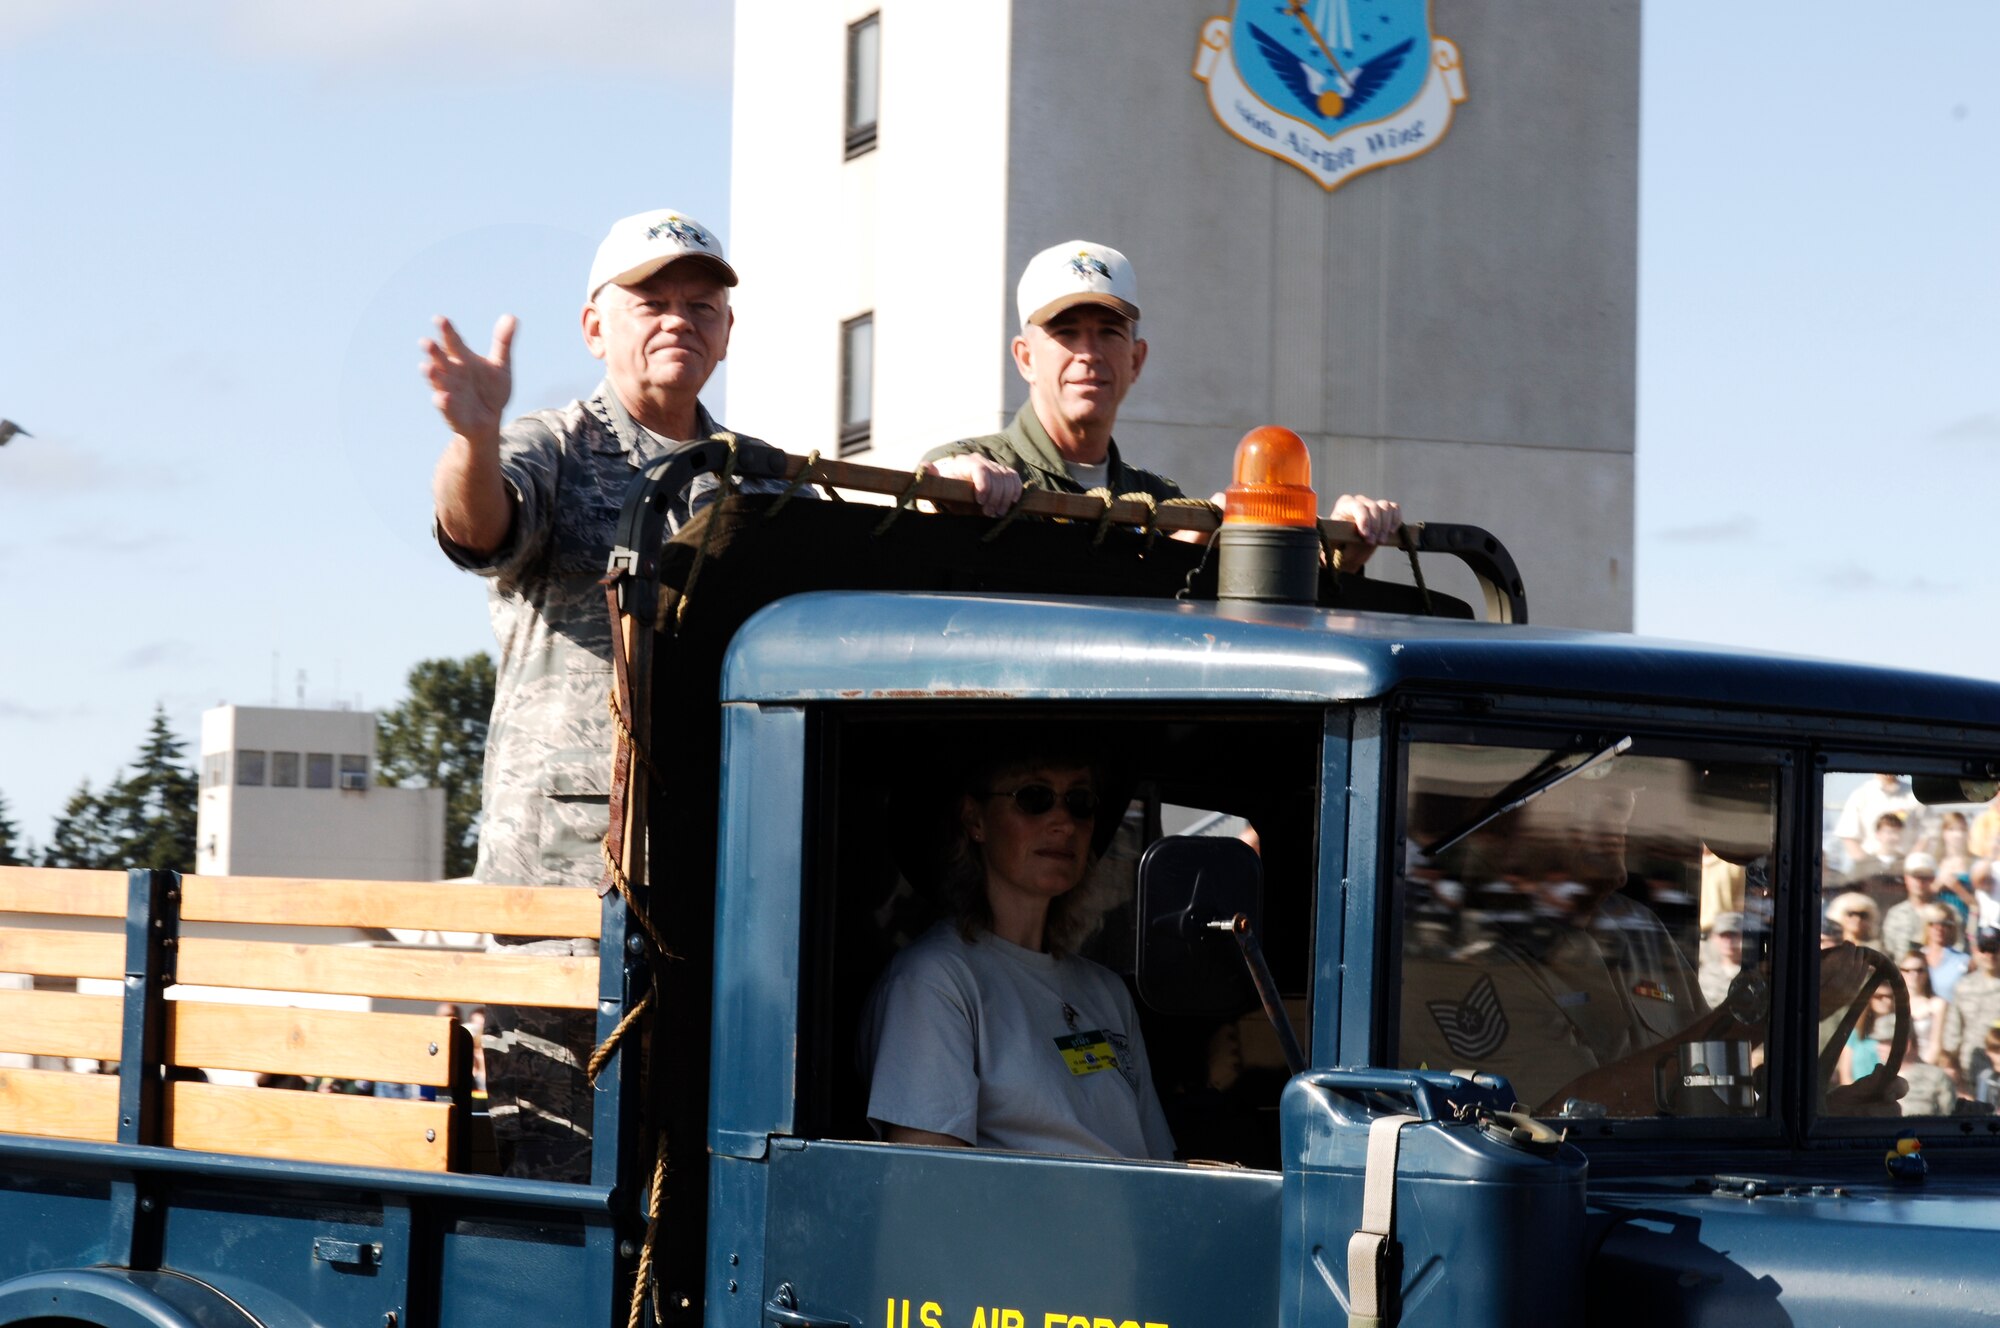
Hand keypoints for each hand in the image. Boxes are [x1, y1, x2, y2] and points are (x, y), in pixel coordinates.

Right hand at [422, 314, 515, 448]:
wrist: (490, 420)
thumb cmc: (491, 390)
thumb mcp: (500, 366)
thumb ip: (503, 342)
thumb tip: (512, 316)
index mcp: (462, 359)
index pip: (453, 342)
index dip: (447, 331)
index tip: (440, 319)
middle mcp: (452, 374)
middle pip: (441, 360)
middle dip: (434, 352)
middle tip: (426, 342)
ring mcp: (450, 393)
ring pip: (438, 382)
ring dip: (432, 375)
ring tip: (427, 367)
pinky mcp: (452, 413)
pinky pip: (447, 408)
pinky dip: (444, 403)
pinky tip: (443, 397)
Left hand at [925, 453, 1024, 516]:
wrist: (956, 492)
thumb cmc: (947, 492)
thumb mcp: (938, 488)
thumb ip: (933, 479)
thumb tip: (926, 466)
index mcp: (964, 463)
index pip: (980, 469)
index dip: (984, 484)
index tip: (980, 501)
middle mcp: (981, 461)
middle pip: (996, 475)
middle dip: (995, 496)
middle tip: (988, 513)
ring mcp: (994, 467)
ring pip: (1008, 478)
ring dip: (1005, 498)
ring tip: (997, 513)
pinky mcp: (1004, 474)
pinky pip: (1015, 479)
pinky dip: (1015, 492)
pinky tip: (1010, 505)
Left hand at [1328, 492, 1401, 568]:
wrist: (1348, 550)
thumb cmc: (1337, 545)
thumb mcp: (1333, 541)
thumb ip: (1336, 536)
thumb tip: (1330, 530)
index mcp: (1345, 505)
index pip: (1358, 506)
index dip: (1364, 520)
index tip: (1366, 536)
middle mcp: (1359, 501)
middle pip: (1374, 507)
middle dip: (1376, 526)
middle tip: (1374, 542)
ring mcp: (1373, 505)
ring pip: (1386, 507)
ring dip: (1386, 525)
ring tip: (1381, 540)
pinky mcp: (1384, 511)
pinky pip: (1394, 509)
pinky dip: (1396, 519)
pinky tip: (1391, 531)